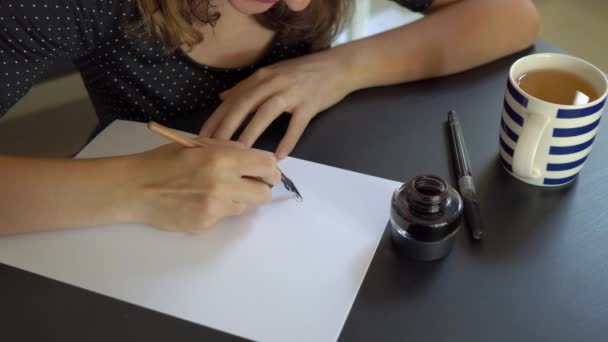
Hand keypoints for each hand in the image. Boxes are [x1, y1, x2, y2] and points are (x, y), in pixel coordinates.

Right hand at [126, 139, 280, 232]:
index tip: (267, 172)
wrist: (134, 188)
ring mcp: (215, 207)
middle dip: (260, 188)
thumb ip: (228, 149)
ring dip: (239, 199)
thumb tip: (253, 157)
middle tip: (249, 184)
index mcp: (222, 158)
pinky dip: (219, 209)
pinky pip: (225, 217)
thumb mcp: (198, 144)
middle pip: (264, 193)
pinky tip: (199, 201)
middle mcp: (223, 184)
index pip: (266, 166)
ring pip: (245, 206)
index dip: (270, 170)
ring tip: (216, 190)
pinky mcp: (206, 223)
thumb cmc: (164, 161)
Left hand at [199, 50, 352, 158]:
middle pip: (244, 105)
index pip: (232, 99)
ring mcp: (292, 93)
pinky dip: (288, 140)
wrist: (337, 67)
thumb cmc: (303, 73)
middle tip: (212, 146)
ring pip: (266, 113)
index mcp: (261, 77)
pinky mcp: (310, 104)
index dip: (216, 117)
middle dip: (226, 126)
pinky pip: (296, 124)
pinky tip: (280, 155)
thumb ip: (246, 86)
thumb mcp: (272, 74)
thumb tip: (222, 97)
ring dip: (252, 132)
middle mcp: (273, 82)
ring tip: (240, 151)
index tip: (200, 136)